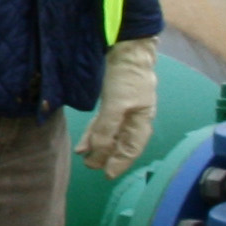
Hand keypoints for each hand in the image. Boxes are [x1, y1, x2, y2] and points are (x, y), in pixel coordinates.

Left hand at [76, 37, 161, 177]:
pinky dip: (93, 132)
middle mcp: (134, 118)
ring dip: (97, 145)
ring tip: (85, 157)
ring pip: (110, 133)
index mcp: (141, 122)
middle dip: (106, 156)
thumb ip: (107, 129)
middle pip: (120, 143)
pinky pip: (103, 122)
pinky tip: (84, 141)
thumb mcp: (117, 105)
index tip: (107, 175)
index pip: (131, 149)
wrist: (128, 50)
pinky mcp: (113, 101)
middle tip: (91, 166)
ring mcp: (124, 109)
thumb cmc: (128, 78)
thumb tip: (97, 150)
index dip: (120, 162)